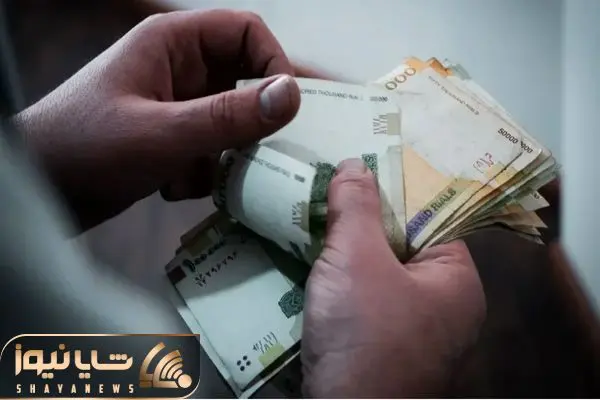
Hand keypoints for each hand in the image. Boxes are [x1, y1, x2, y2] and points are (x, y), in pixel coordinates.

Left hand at [13, 10, 302, 230]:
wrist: (39, 191)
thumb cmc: (87, 149)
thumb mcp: (162, 134)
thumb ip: (228, 116)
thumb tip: (293, 96)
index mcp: (173, 44)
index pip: (246, 32)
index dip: (275, 64)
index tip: (288, 110)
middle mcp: (179, 69)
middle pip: (244, 81)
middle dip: (253, 121)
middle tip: (268, 154)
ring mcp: (175, 106)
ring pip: (231, 122)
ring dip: (225, 154)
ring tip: (204, 176)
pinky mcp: (171, 139)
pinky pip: (210, 149)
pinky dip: (202, 172)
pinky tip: (172, 187)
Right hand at [302, 159, 485, 396]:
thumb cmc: (364, 335)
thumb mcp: (357, 258)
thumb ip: (357, 207)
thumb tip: (355, 164)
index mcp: (456, 281)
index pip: (431, 220)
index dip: (396, 192)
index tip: (363, 169)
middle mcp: (442, 307)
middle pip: (401, 246)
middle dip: (364, 222)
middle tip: (331, 191)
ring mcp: (412, 333)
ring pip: (377, 275)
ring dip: (346, 254)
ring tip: (316, 221)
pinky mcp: (381, 350)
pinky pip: (363, 302)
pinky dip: (340, 284)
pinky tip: (313, 266)